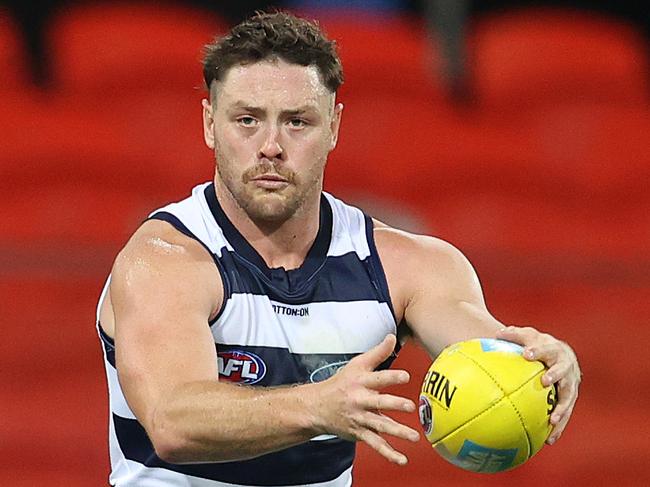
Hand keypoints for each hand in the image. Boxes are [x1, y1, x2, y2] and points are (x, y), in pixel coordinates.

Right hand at [314, 334, 419, 464]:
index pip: (377, 378)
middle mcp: (360, 400)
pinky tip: (402, 459)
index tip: (405, 377)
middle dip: (394, 404)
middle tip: (409, 406)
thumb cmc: (341, 383)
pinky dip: (388, 453)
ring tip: (414, 436)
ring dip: (397, 431)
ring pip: (380, 425)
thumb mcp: (357, 365)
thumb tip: (392, 337)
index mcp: (361, 382)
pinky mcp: (359, 433)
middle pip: (379, 402)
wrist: (317, 407)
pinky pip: (375, 444)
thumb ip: (377, 353)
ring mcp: (360, 418)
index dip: (391, 377)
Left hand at [496, 326, 580, 444]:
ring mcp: (570, 382)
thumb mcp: (527, 336)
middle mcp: (565, 366)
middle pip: (561, 370)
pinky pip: (565, 412)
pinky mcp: (570, 397)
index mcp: (553, 350)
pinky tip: (549, 440)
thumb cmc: (538, 344)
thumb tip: (496, 335)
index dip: (537, 350)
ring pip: (568, 396)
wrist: (561, 352)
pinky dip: (559, 426)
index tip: (527, 354)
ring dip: (562, 408)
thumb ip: (513, 335)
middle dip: (555, 375)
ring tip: (553, 421)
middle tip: (545, 381)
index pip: (544, 348)